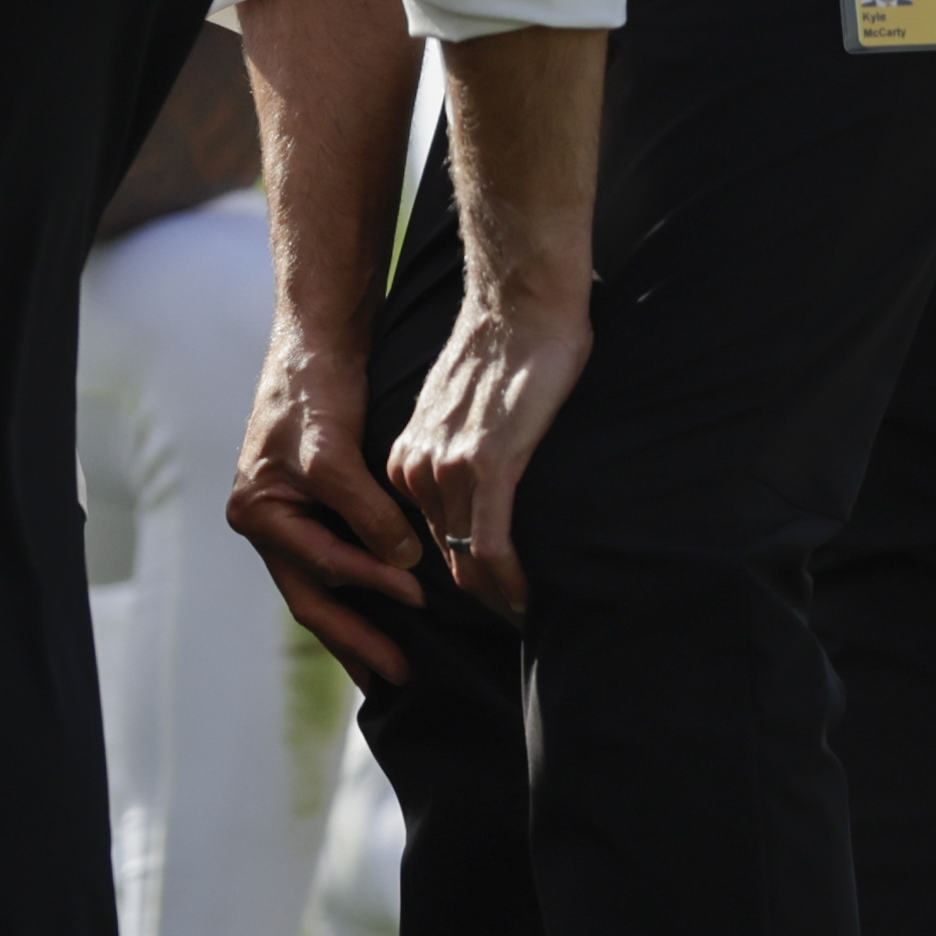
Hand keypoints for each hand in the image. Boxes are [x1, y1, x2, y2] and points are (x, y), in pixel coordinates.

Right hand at [228, 320, 428, 681]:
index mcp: (257, 514)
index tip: (420, 598)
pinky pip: (341, 564)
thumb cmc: (313, 391)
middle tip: (399, 678)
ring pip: (327, 588)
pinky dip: (367, 591)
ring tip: (395, 666)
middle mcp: (268, 526)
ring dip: (362, 625)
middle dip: (356, 641)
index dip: (370, 584)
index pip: (319, 566)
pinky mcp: (318, 511)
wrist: (315, 344)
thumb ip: (364, 509)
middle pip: (313, 599)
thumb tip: (403, 563)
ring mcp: (291, 522)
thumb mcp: (332, 451)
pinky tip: (391, 615)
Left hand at [386, 279, 588, 625]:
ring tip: (525, 623)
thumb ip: (464, 453)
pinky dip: (509, 581)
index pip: (424, 539)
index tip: (486, 604)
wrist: (519, 306)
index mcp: (408, 459)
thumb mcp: (466, 415)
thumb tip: (484, 484)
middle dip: (472, 599)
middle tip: (507, 629)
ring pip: (465, 561)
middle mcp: (416, 469)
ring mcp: (446, 470)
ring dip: (496, 598)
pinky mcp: (484, 467)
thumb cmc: (509, 355)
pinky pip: (488, 546)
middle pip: (442, 558)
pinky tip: (528, 602)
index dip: (456, 577)